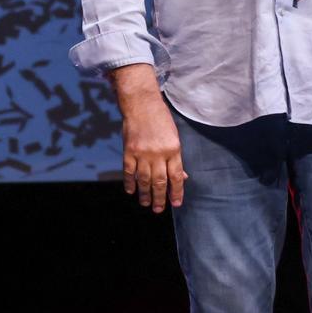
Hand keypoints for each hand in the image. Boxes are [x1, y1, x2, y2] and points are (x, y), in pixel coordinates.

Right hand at [111, 63, 184, 212]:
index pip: (177, 176)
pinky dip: (129, 183)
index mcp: (173, 149)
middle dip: (160, 198)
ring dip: (145, 194)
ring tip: (146, 204)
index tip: (176, 203)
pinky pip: (129, 172)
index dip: (177, 192)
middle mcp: (158, 153)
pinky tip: (131, 191)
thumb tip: (182, 177)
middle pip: (160, 181)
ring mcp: (142, 153)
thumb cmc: (160, 119)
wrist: (141, 103)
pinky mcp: (129, 151)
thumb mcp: (174, 136)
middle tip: (159, 209)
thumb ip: (176, 158)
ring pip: (144, 180)